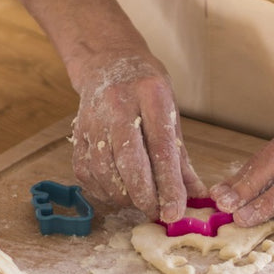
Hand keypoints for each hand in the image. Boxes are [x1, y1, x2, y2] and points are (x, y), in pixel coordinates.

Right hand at [71, 53, 205, 221]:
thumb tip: (196, 194)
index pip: (161, 146)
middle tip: (156, 212)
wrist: (108, 60)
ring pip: (104, 170)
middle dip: (143, 195)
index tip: (175, 211)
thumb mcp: (170, 109)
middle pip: (128, 160)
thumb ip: (180, 155)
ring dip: (123, 196)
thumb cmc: (146, 87)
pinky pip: (85, 171)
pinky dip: (102, 190)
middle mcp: (118, 104)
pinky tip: (117, 193)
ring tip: (139, 202)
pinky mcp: (77, 132)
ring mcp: (93, 117)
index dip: (169, 183)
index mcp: (150, 94)